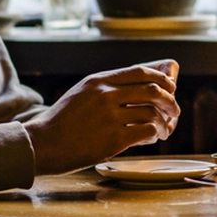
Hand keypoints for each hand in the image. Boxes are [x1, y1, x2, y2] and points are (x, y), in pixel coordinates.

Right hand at [23, 60, 180, 174]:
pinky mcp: (113, 140)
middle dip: (170, 100)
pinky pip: (146, 132)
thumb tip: (140, 87)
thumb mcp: (81, 94)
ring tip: (162, 130)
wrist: (42, 144)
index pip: (140, 72)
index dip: (161, 78)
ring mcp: (110, 117)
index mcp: (99, 81)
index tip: (170, 86)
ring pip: (152, 113)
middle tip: (174, 111)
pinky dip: (154, 135)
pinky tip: (151, 139)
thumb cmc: (62, 121)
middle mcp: (106, 95)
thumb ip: (106, 88)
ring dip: (163, 122)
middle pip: (153, 90)